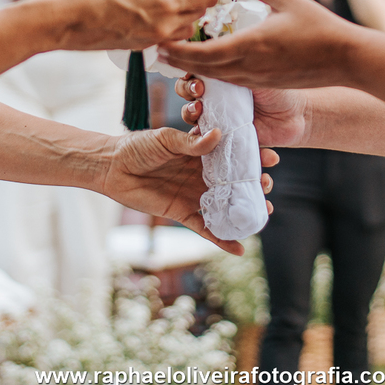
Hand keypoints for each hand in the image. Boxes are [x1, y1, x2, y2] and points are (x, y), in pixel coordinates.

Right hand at [35, 0, 216, 52]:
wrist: (66, 20)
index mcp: (167, 1)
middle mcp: (166, 24)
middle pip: (199, 14)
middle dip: (195, 0)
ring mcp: (154, 39)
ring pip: (185, 30)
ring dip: (183, 16)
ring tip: (166, 1)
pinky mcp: (141, 47)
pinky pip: (165, 37)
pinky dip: (165, 26)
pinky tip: (148, 13)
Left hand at [101, 127, 276, 254]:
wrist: (113, 167)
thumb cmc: (138, 147)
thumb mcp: (166, 139)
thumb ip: (191, 142)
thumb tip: (217, 135)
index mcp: (201, 152)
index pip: (233, 154)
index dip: (252, 155)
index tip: (271, 156)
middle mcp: (201, 174)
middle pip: (234, 182)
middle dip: (253, 184)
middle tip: (267, 185)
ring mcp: (193, 194)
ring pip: (225, 205)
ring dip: (244, 211)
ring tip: (264, 213)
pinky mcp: (182, 213)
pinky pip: (205, 228)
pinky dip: (221, 239)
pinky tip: (240, 248)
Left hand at [158, 0, 361, 88]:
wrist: (345, 59)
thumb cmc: (318, 27)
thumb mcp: (285, 0)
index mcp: (249, 46)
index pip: (202, 54)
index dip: (177, 51)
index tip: (159, 43)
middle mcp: (249, 67)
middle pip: (204, 69)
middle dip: (179, 61)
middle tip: (158, 50)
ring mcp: (257, 79)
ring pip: (217, 77)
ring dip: (195, 68)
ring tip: (177, 57)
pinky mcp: (266, 84)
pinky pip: (233, 81)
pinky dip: (215, 73)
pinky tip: (211, 63)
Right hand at [177, 76, 307, 149]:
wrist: (296, 117)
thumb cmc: (277, 89)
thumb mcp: (251, 73)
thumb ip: (228, 67)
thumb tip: (205, 55)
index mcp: (219, 76)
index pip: (192, 72)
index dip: (188, 77)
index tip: (198, 81)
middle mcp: (215, 96)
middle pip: (186, 93)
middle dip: (186, 92)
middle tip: (199, 94)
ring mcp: (217, 118)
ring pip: (191, 117)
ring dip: (190, 115)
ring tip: (200, 115)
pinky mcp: (223, 139)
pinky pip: (206, 143)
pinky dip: (205, 141)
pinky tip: (213, 136)